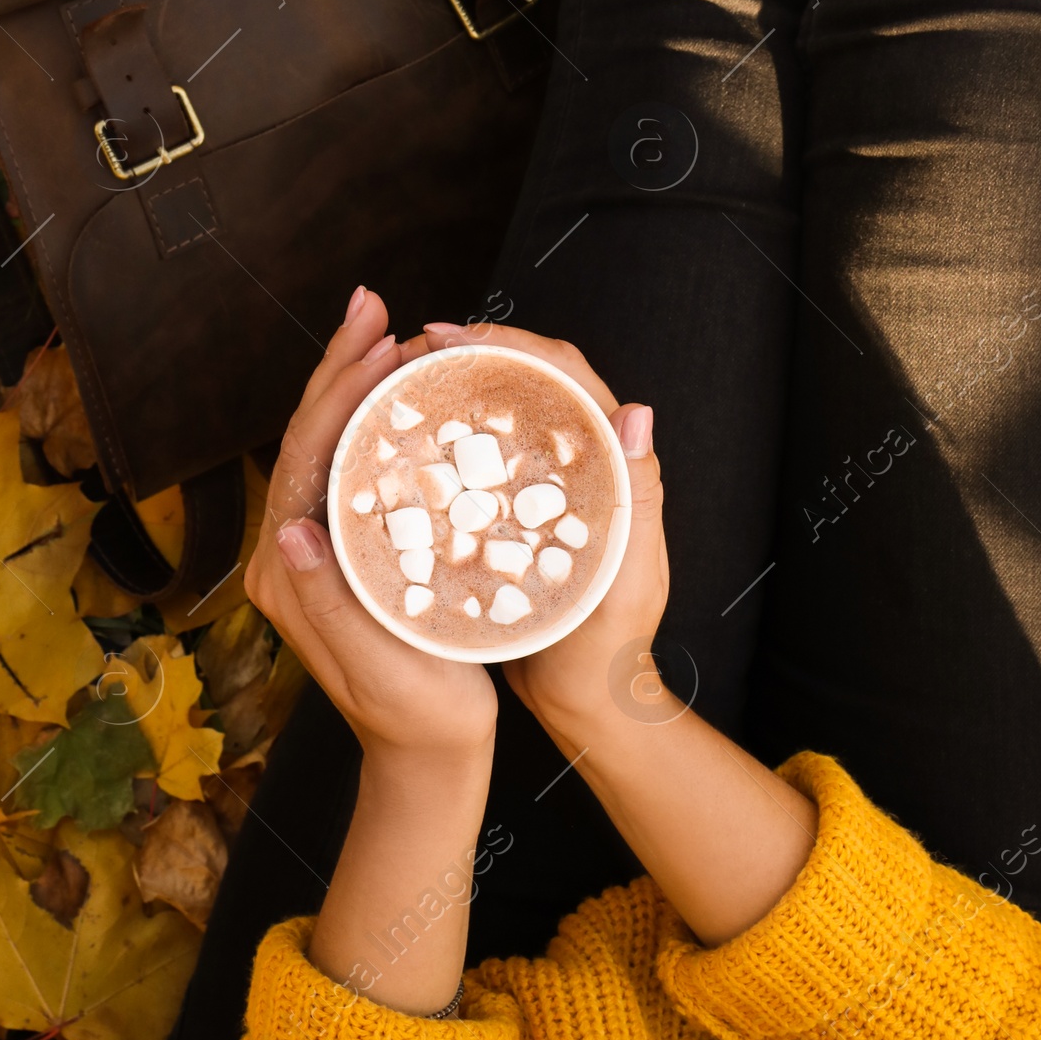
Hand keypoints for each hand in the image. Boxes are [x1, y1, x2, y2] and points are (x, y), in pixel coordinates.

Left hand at [245, 290, 498, 765]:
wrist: (428, 760)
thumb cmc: (415, 717)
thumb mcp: (377, 666)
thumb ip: (327, 601)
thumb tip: (288, 530)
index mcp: (286, 571)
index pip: (302, 455)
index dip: (338, 391)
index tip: (378, 342)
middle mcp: (290, 549)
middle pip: (309, 434)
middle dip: (340, 365)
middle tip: (375, 305)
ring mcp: (316, 546)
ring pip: (330, 440)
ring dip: (356, 381)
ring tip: (390, 329)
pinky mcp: (346, 547)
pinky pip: (353, 462)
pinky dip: (374, 416)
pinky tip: (405, 389)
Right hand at [418, 320, 665, 743]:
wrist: (589, 703)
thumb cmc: (613, 647)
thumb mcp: (628, 580)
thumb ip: (638, 499)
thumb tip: (638, 409)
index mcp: (611, 464)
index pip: (566, 375)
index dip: (514, 344)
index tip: (456, 337)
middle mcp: (578, 464)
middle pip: (528, 380)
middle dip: (476, 351)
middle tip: (414, 347)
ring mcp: (542, 488)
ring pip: (501, 415)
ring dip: (457, 387)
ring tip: (401, 378)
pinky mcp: (515, 513)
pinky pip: (480, 460)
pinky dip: (448, 440)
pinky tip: (405, 442)